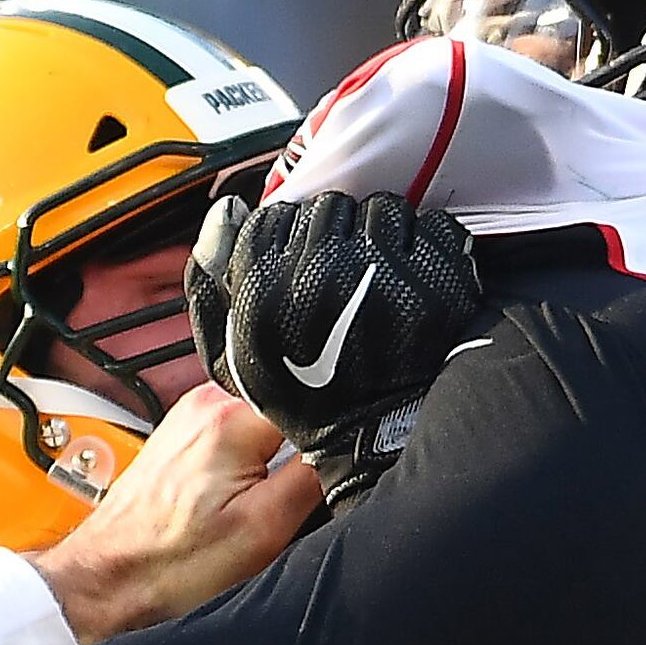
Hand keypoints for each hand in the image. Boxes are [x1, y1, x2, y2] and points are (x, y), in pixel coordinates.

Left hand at [27, 383, 322, 640]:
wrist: (105, 584)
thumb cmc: (167, 568)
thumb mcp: (264, 530)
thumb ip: (316, 476)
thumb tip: (356, 442)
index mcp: (230, 415)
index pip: (316, 397)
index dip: (335, 435)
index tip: (327, 473)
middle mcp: (207, 401)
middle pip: (292, 405)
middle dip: (305, 447)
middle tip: (283, 497)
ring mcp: (191, 415)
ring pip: (267, 421)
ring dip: (275, 458)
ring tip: (253, 501)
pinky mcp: (184, 436)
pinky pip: (239, 436)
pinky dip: (250, 464)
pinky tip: (235, 498)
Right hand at [188, 187, 482, 440]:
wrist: (369, 436)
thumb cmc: (304, 399)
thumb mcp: (231, 355)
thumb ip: (211, 286)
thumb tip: (228, 213)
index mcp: (267, 286)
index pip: (278, 216)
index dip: (291, 238)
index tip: (304, 264)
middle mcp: (322, 271)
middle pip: (330, 208)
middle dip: (337, 234)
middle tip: (343, 274)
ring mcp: (383, 270)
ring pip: (382, 209)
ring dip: (382, 234)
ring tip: (379, 276)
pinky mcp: (434, 276)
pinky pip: (433, 227)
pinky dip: (428, 244)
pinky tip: (414, 277)